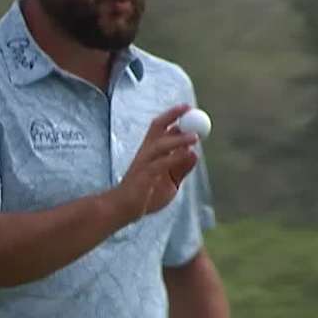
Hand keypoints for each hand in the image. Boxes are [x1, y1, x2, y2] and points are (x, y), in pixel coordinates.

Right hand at [107, 104, 199, 224]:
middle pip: (157, 128)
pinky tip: (188, 155)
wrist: (122, 209)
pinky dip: (175, 158)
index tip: (188, 108)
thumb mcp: (169, 181)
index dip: (173, 116)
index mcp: (150, 151)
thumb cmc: (145, 195)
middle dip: (173, 116)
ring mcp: (143, 163)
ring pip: (160, 144)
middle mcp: (145, 153)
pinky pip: (161, 164)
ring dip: (178, 139)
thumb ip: (181, 168)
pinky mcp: (144, 176)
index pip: (160, 127)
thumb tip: (195, 154)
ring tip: (195, 137)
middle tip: (190, 111)